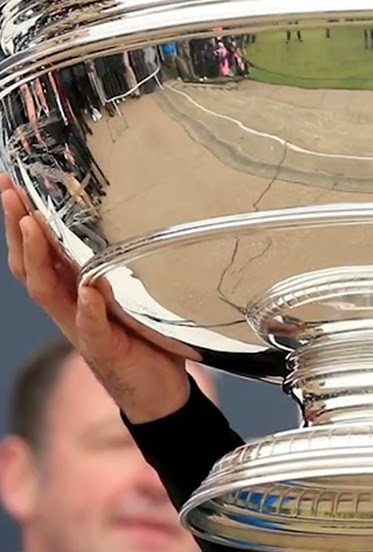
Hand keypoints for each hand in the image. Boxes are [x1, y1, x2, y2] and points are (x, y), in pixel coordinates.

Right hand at [1, 175, 191, 423]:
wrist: (154, 391)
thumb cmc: (141, 339)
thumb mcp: (125, 295)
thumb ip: (116, 268)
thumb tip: (121, 224)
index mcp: (71, 289)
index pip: (37, 250)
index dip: (21, 219)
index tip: (11, 183)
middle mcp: (67, 306)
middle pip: (30, 264)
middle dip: (16, 228)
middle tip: (8, 190)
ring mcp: (80, 327)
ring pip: (48, 290)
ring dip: (38, 257)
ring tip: (33, 226)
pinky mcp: (105, 348)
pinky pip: (92, 326)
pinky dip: (89, 307)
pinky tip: (88, 289)